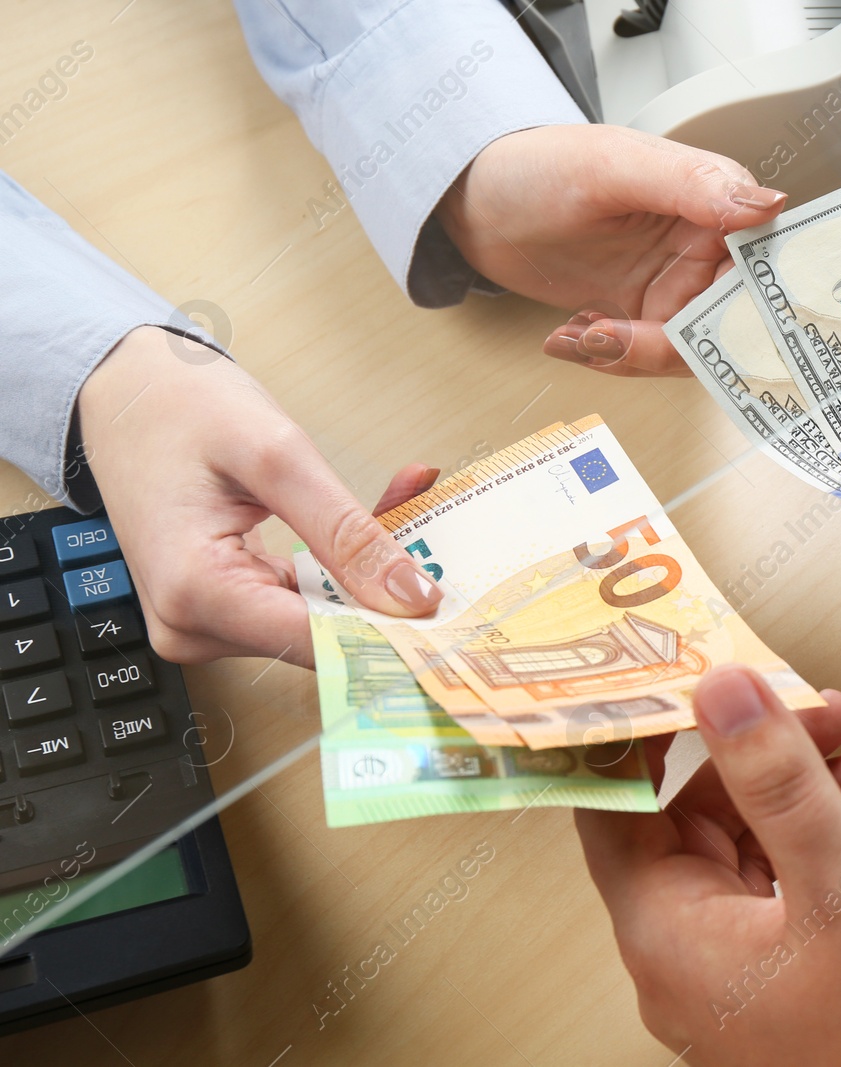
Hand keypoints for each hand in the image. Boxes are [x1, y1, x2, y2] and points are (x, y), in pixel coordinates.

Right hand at [76, 326, 442, 665]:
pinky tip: (375, 512)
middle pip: (324, 633)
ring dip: (370, 564)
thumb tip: (409, 596)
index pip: (318, 644)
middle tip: (439, 527)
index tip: (453, 614)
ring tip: (404, 497)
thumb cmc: (178, 409)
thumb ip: (346, 531)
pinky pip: (304, 597)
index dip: (392, 632)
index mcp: (195, 593)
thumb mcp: (276, 455)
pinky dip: (343, 559)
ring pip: (322, 614)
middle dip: (388, 584)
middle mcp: (193, 625)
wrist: (125, 393)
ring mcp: (205, 622)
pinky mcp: (223, 608)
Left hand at [439, 125, 786, 375]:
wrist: (478, 202)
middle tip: (612, 337)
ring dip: (632, 357)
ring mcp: (676, 286)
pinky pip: (650, 359)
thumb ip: (692, 185)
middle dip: (673, 346)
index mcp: (716, 203)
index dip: (750, 309)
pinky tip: (572, 334)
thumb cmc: (538, 166)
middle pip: (731, 324)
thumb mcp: (614, 167)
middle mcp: (706, 248)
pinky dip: (611, 359)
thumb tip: (766, 205)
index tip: (707, 332)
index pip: (765, 267)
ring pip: (691, 352)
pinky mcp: (645, 316)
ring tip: (581, 333)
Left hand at [575, 665, 840, 1066]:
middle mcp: (684, 950)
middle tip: (824, 712)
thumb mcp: (839, 891)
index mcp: (665, 928)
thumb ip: (779, 782)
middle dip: (767, 756)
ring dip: (815, 796)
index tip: (692, 675)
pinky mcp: (782, 986)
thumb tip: (724, 689)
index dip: (649, 732)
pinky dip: (837, 849)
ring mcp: (734, 972)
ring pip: (756, 850)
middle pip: (699, 817)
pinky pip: (794, 894)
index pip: (615, 802)